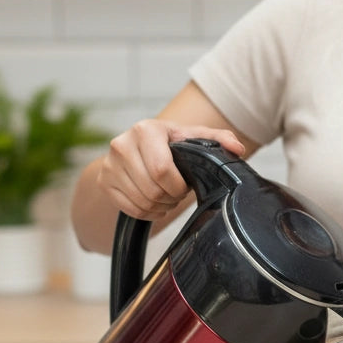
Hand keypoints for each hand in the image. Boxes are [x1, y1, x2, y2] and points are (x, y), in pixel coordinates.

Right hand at [97, 119, 244, 219]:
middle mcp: (122, 144)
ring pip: (141, 201)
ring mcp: (109, 164)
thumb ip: (219, 139)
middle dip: (171, 197)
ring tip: (167, 195)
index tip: (185, 185)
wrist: (136, 149)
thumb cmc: (171, 144)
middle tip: (177, 192)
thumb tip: (238, 149)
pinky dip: (147, 212)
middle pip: (152, 189)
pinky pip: (130, 209)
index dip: (177, 186)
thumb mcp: (193, 137)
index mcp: (146, 130)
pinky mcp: (103, 182)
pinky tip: (155, 202)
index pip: (161, 170)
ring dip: (161, 205)